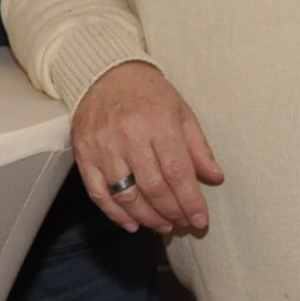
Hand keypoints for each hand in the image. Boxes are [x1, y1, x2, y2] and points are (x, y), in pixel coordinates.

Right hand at [70, 60, 223, 235]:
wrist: (105, 74)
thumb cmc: (149, 94)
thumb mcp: (182, 112)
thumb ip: (198, 147)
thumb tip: (215, 177)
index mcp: (158, 124)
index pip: (177, 172)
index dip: (190, 202)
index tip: (200, 220)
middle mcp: (129, 137)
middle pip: (153, 188)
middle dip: (172, 212)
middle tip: (183, 224)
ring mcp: (103, 147)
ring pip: (126, 195)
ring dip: (147, 218)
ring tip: (164, 226)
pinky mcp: (84, 155)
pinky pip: (98, 193)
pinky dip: (115, 214)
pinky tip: (132, 224)